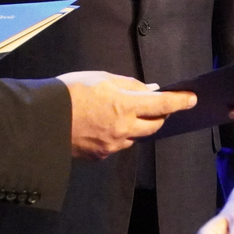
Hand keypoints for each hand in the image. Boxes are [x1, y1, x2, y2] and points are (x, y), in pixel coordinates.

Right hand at [58, 71, 195, 158]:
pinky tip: (103, 125)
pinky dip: (118, 135)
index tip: (192, 99)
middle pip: (154, 124)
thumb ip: (129, 85)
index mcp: (125, 105)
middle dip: (159, 115)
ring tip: (121, 113)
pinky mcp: (100, 156)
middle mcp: (124, 129)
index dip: (180, 101)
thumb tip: (150, 89)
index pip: (162, 104)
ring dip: (137, 125)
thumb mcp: (101, 78)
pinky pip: (118, 145)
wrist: (41, 120)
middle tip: (155, 105)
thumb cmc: (69, 92)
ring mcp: (112, 145)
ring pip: (136, 136)